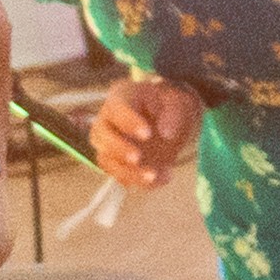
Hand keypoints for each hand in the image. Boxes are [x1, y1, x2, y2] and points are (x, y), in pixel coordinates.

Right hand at [86, 74, 205, 190]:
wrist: (170, 120)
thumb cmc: (170, 105)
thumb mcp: (178, 102)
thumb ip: (173, 114)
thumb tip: (166, 134)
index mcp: (121, 97)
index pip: (117, 109)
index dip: (129, 122)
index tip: (148, 134)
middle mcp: (108, 120)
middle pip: (100, 136)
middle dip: (118, 149)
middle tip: (138, 158)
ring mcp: (109, 144)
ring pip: (107, 160)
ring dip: (128, 172)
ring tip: (155, 176)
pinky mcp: (117, 163)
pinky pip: (120, 175)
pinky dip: (139, 181)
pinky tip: (163, 178)